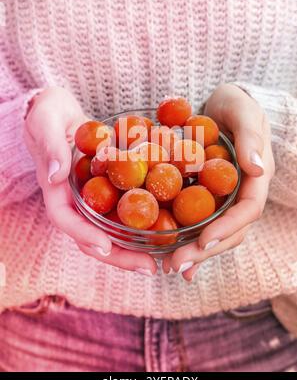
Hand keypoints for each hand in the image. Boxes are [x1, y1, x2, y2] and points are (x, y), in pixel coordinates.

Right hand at [24, 86, 156, 275]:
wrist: (61, 111)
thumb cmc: (49, 115)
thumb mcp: (45, 123)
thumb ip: (50, 147)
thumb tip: (57, 175)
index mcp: (56, 190)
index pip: (65, 220)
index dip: (83, 235)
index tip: (104, 246)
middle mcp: (76, 201)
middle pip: (93, 237)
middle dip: (119, 255)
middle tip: (149, 267)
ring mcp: (94, 198)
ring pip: (112, 230)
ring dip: (136, 247)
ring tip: (164, 259)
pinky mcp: (110, 189)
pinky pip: (126, 210)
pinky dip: (144, 221)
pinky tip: (168, 227)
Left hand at [162, 83, 274, 280]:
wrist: (222, 104)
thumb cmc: (237, 105)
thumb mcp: (245, 113)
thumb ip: (251, 138)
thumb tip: (257, 170)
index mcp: (256, 179)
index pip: (248, 210)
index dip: (228, 228)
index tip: (204, 241)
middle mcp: (241, 194)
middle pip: (230, 231)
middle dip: (204, 251)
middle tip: (175, 265)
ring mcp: (224, 197)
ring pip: (214, 231)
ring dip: (194, 252)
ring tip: (169, 267)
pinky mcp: (206, 195)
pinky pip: (198, 221)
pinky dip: (186, 239)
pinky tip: (167, 253)